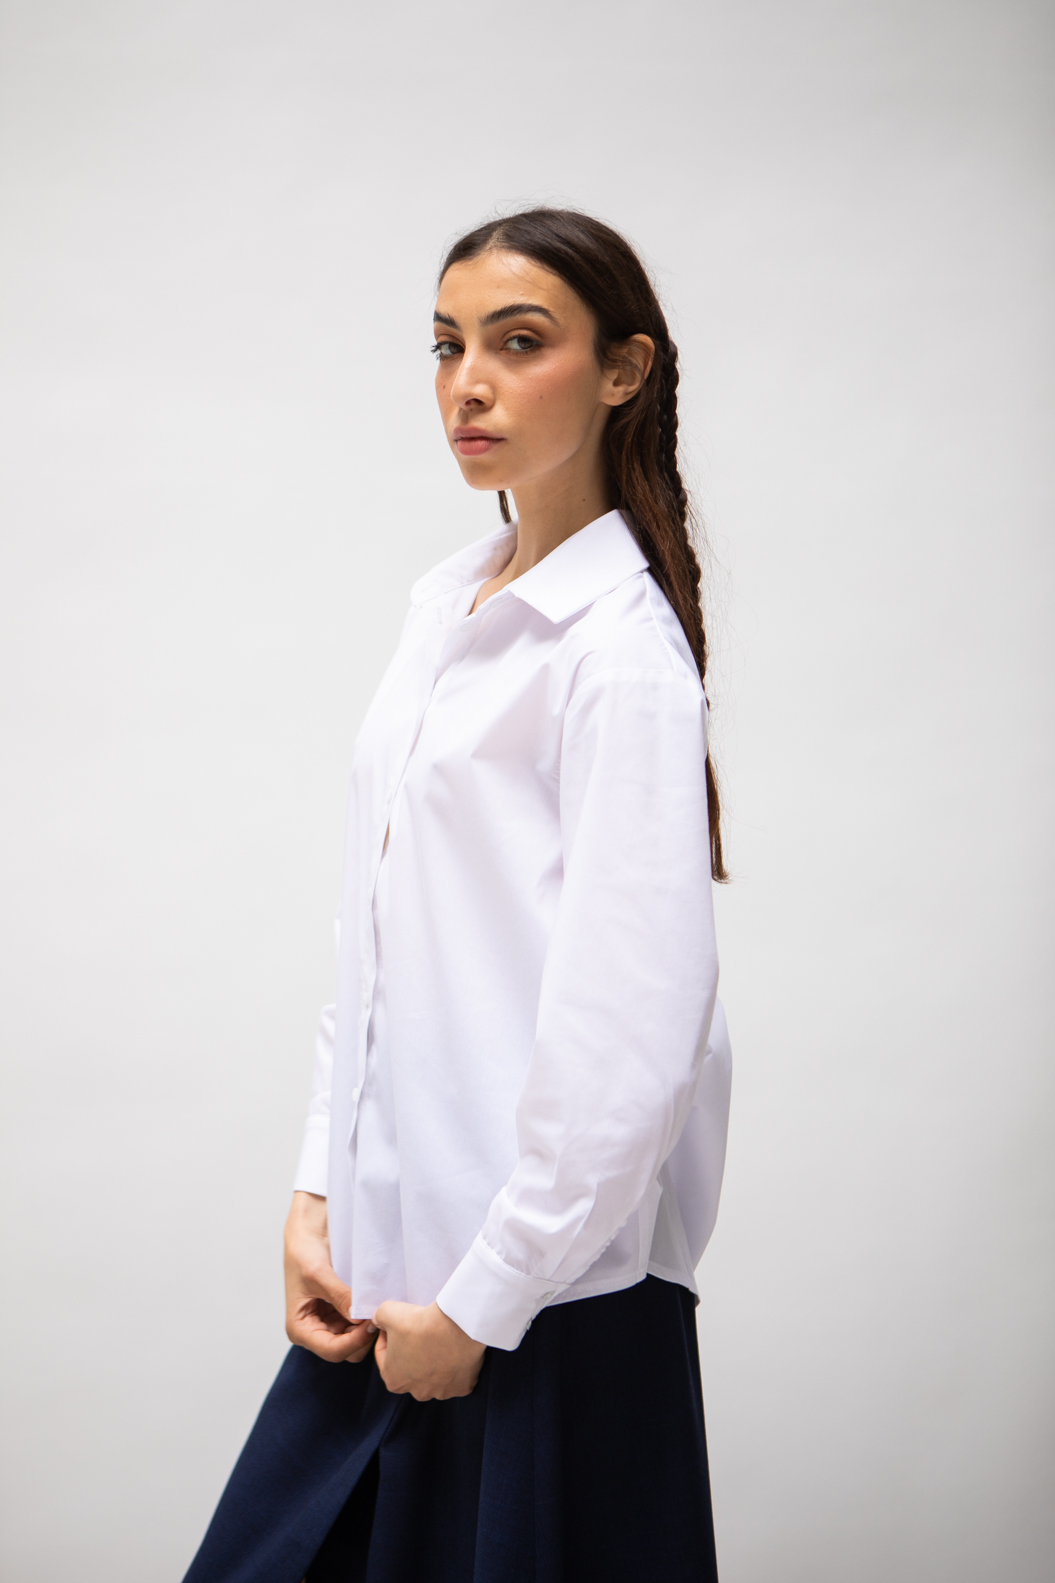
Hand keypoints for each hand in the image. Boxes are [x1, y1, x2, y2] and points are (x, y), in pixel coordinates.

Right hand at [283, 1191, 375, 1363]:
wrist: (308, 1232)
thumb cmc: (304, 1252)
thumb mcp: (319, 1275)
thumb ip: (340, 1298)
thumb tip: (360, 1318)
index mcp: (300, 1329)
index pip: (332, 1350)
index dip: (353, 1342)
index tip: (370, 1322)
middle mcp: (313, 1331)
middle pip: (345, 1351)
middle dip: (362, 1337)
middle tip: (376, 1314)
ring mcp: (328, 1323)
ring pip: (354, 1341)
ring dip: (366, 1328)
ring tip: (376, 1307)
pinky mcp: (339, 1313)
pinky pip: (357, 1325)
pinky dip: (366, 1318)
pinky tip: (373, 1303)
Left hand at [373, 1300, 485, 1400]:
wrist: (457, 1324)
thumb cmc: (420, 1323)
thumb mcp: (387, 1312)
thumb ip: (378, 1317)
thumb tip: (378, 1319)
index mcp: (393, 1381)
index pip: (384, 1356)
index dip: (387, 1336)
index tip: (395, 1323)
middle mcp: (417, 1392)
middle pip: (409, 1369)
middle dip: (410, 1352)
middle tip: (417, 1331)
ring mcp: (442, 1392)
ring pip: (434, 1375)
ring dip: (434, 1361)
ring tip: (438, 1338)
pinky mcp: (463, 1387)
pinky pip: (457, 1376)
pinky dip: (456, 1364)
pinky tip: (455, 1348)